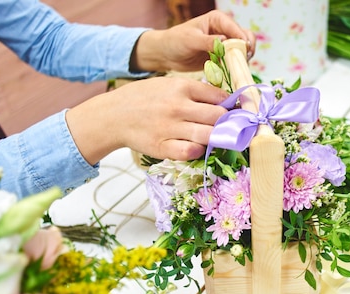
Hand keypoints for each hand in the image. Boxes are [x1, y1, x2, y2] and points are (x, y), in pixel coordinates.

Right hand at [65, 77, 229, 163]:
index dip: (232, 106)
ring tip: (218, 139)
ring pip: (208, 135)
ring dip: (217, 139)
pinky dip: (199, 151)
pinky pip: (191, 152)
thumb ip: (193, 92)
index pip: (219, 96)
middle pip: (218, 117)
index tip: (236, 113)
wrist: (113, 115)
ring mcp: (170, 128)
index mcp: (181, 87)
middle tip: (232, 128)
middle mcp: (178, 106)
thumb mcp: (168, 84)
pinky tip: (197, 146)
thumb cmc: (144, 99)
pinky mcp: (163, 146)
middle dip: (229, 124)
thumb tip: (223, 102)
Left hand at [130, 10, 255, 72]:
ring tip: (237, 70)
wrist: (167, 54)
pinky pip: (234, 62)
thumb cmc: (176, 41)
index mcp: (218, 20)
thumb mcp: (191, 40)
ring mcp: (225, 44)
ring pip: (242, 51)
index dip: (242, 40)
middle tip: (242, 63)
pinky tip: (231, 75)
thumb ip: (208, 41)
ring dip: (242, 61)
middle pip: (245, 38)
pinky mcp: (222, 57)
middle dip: (246, 50)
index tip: (244, 52)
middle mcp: (224, 30)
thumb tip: (225, 41)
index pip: (236, 28)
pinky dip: (235, 68)